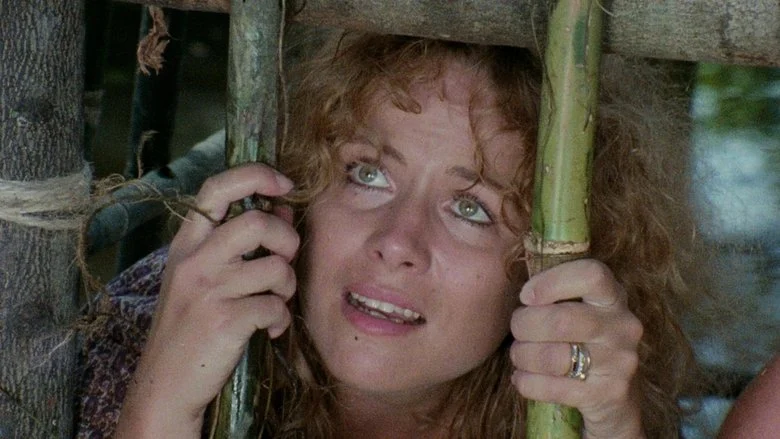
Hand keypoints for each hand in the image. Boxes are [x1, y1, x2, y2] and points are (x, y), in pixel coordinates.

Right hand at [116, 163, 299, 437]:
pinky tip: (269, 329)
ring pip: (277, 267)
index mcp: (187, 243)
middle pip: (258, 222)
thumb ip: (240, 241)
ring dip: (288, 287)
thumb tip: (283, 207)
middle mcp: (195, 260)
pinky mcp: (225, 321)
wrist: (165, 384)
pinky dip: (281, 320)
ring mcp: (208, 290)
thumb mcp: (204, 276)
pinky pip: (276, 307)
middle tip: (284, 261)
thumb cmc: (189, 325)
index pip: (217, 187)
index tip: (284, 184)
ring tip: (275, 302)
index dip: (256, 175)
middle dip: (287, 239)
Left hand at [510, 259, 644, 438]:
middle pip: (560, 320)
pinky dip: (526, 382)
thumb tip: (509, 264)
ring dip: (522, 356)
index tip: (527, 295)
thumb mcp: (577, 308)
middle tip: (517, 330)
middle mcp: (623, 326)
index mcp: (613, 296)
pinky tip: (523, 378)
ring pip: (551, 357)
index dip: (551, 282)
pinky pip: (551, 388)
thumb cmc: (580, 339)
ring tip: (519, 355)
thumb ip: (554, 289)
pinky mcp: (608, 394)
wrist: (614, 396)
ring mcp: (619, 362)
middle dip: (524, 326)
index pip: (591, 275)